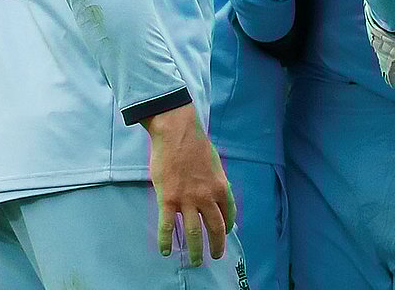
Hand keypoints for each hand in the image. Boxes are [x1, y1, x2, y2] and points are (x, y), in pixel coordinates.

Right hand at [145, 105, 234, 266]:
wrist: (177, 132)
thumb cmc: (194, 144)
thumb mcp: (214, 163)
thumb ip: (214, 180)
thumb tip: (215, 191)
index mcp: (220, 186)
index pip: (229, 213)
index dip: (228, 226)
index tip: (225, 234)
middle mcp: (207, 196)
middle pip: (215, 227)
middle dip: (216, 245)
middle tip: (215, 256)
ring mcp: (187, 199)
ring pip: (194, 233)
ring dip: (195, 250)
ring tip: (195, 261)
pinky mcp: (168, 199)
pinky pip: (168, 227)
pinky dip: (167, 242)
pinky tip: (166, 251)